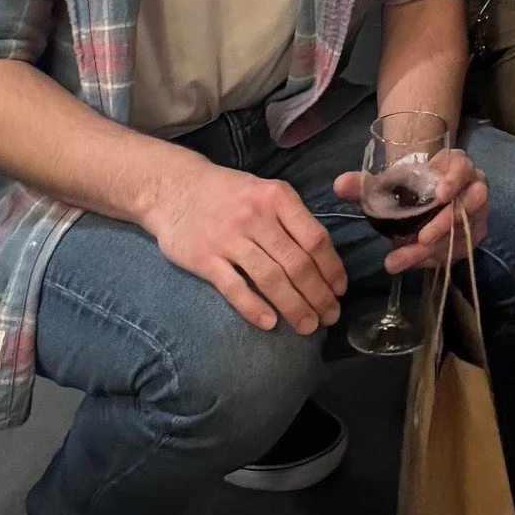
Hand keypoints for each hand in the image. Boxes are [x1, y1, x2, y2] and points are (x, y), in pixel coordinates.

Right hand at [148, 152, 348, 333]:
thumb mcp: (265, 191)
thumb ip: (290, 218)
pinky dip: (254, 308)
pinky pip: (235, 288)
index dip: (331, 268)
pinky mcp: (205, 259)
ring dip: (294, 307)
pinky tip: (270, 323)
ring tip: (308, 326)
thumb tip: (322, 256)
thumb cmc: (228, 192)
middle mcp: (257, 217)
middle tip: (330, 316)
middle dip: (318, 295)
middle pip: (297, 263)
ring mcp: (230, 239)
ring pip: (271, 279)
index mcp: (278, 197)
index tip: (340, 289)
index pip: (315, 238)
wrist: (174, 187)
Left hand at [334, 147, 487, 271]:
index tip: (439, 195)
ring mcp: (476, 212)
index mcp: (453, 166)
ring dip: (435, 246)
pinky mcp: (473, 235)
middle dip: (446, 222)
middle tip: (421, 239)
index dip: (455, 180)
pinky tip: (413, 262)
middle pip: (471, 201)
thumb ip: (365, 186)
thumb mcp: (389, 187)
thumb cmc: (411, 190)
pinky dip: (435, 257)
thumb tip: (338, 185)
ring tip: (402, 259)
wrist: (425, 206)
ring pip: (463, 230)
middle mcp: (472, 186)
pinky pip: (459, 249)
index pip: (463, 166)